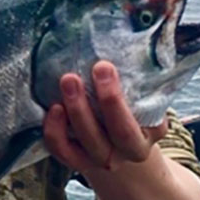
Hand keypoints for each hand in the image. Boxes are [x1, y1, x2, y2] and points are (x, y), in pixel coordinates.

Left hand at [43, 61, 167, 175]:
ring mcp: (100, 159)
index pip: (139, 123)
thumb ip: (144, 81)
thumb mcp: (146, 101)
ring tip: (68, 80)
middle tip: (93, 68)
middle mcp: (125, 152)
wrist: (120, 151)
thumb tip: (140, 37)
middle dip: (106, 100)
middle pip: (116, 134)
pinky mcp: (77, 161)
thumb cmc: (132, 113)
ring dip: (77, 111)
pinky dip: (55, 132)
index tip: (106, 66)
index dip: (117, 98)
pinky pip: (63, 151)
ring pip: (87, 142)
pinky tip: (52, 108)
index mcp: (147, 136)